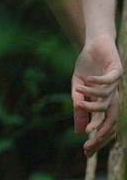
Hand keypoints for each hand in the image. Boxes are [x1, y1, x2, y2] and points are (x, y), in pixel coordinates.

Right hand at [71, 36, 121, 156]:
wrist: (94, 44)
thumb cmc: (87, 67)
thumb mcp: (77, 88)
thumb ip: (79, 109)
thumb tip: (80, 133)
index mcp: (105, 103)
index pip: (105, 126)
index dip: (97, 139)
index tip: (85, 150)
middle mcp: (113, 97)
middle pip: (112, 120)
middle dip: (101, 131)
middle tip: (88, 137)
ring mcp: (116, 84)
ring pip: (107, 100)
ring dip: (91, 100)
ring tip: (78, 95)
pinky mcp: (117, 70)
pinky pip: (109, 81)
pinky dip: (98, 83)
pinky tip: (87, 81)